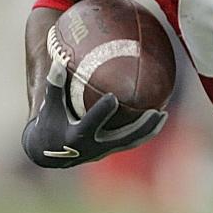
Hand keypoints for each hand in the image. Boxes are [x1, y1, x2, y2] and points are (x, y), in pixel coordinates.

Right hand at [22, 57, 165, 167]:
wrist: (49, 152)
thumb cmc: (49, 123)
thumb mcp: (49, 106)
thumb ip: (55, 85)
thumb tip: (59, 60)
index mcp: (76, 135)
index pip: (91, 123)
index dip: (102, 112)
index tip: (113, 97)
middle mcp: (92, 147)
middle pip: (121, 138)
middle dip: (139, 127)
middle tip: (155, 111)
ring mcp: (104, 151)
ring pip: (131, 142)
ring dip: (148, 130)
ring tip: (163, 114)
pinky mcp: (110, 151)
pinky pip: (131, 142)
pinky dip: (145, 132)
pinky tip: (158, 118)